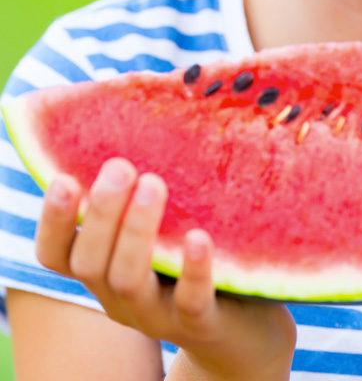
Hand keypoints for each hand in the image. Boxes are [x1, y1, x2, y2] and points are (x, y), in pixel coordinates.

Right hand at [35, 158, 295, 380]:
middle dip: (101, 213)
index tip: (65, 179)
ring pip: (128, 282)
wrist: (246, 324)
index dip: (53, 221)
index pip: (58, 254)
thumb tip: (150, 99)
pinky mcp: (201, 323)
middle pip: (90, 263)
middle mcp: (120, 296)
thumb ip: (145, 186)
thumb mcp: (164, 226)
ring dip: (136, 232)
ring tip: (154, 184)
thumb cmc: (192, 256)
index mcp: (105, 268)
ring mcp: (157, 314)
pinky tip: (198, 237)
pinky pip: (190, 302)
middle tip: (120, 167)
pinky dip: (192, 270)